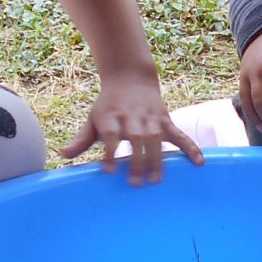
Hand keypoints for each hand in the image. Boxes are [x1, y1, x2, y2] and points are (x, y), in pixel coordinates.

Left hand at [58, 70, 205, 183]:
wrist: (130, 79)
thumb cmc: (108, 105)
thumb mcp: (93, 119)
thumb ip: (81, 140)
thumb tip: (63, 156)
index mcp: (111, 116)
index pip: (111, 134)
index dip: (110, 151)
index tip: (109, 171)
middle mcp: (132, 116)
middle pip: (136, 138)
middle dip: (136, 160)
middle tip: (135, 183)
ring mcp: (151, 118)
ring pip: (156, 138)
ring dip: (157, 159)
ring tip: (156, 180)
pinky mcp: (166, 120)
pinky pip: (180, 135)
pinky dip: (190, 147)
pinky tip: (199, 162)